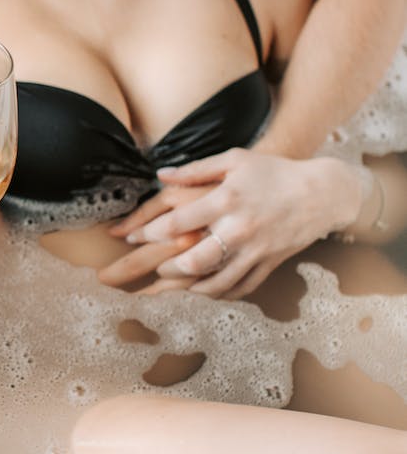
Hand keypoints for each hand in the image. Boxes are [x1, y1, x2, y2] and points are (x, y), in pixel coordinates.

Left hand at [108, 149, 364, 298]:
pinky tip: (203, 289)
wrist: (322, 193)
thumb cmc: (274, 172)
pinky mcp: (268, 265)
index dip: (148, 231)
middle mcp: (239, 229)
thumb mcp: (235, 160)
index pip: (176, 223)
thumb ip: (196, 170)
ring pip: (214, 282)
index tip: (130, 236)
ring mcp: (255, 251)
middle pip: (192, 261)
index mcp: (226, 200)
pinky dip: (217, 293)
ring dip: (187, 286)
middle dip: (165, 268)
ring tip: (173, 280)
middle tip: (153, 266)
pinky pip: (238, 288)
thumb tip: (161, 175)